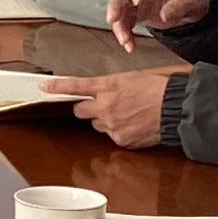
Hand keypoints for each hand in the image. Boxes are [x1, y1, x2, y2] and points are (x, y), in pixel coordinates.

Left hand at [50, 72, 171, 148]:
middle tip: (102, 105)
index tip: (44, 87)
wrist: (174, 108)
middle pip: (80, 110)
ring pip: (97, 124)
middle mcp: (105, 106)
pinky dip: (119, 131)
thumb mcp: (129, 79)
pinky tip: (133, 125)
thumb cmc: (156, 90)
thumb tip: (101, 91)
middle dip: (87, 108)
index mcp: (107, 86)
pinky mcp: (119, 139)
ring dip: (105, 120)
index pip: (75, 86)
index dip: (57, 87)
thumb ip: (110, 86)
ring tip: (126, 114)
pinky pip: (111, 136)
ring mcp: (111, 124)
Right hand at [106, 0, 207, 50]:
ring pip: (122, 13)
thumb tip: (165, 14)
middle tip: (114, 19)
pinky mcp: (139, 16)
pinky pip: (127, 25)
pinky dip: (126, 35)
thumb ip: (180, 6)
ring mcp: (140, 4)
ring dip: (119, 27)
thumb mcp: (194, 1)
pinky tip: (130, 45)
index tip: (137, 0)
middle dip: (116, 8)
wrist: (194, 6)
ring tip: (126, 41)